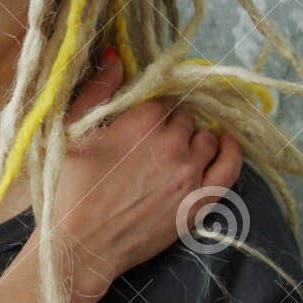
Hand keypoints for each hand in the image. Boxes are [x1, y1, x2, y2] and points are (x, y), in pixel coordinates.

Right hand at [48, 49, 243, 302]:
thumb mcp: (70, 133)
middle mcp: (172, 143)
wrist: (81, 246)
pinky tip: (226, 143)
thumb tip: (114, 57)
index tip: (142, 117)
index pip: (162, 97)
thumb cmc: (70, 189)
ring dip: (194, 138)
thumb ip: (95, 91)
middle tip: (152, 138)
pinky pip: (230, 168)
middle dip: (172, 122)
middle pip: (186, 117)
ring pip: (207, 138)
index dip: (152, 106)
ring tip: (176, 148)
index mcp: (141, 122)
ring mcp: (190, 174)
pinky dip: (232, 151)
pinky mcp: (199, 202)